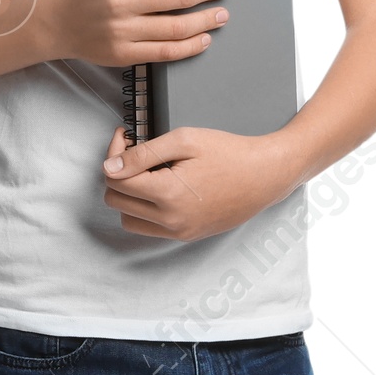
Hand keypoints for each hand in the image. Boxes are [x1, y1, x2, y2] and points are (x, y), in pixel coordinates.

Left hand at [101, 124, 298, 241]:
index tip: (125, 138)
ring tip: (146, 174)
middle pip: (116, 201)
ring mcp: (179, 231)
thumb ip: (143, 153)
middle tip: (135, 154)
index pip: (115, 180)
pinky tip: (159, 190)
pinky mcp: (187, 236)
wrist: (265, 175)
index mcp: (167, 193)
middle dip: (118, 175)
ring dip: (128, 196)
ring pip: (128, 219)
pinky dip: (144, 211)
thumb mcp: (184, 140)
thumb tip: (110, 168)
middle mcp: (171, 219)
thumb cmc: (229, 153)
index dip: (114, 154)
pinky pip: (149, 229)